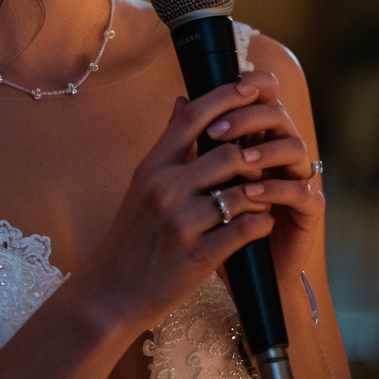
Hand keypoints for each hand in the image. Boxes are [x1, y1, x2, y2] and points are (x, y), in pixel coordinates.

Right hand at [81, 80, 284, 333]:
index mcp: (152, 168)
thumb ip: (168, 144)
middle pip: (226, 152)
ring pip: (242, 191)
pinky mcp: (199, 255)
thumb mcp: (142, 183)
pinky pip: (245, 229)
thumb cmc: (131, 236)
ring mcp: (181, 222)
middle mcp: (165, 189)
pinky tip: (262, 223)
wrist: (112, 291)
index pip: (191, 119)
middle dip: (253, 154)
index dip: (224, 97)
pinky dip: (261, 223)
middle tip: (265, 158)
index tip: (249, 88)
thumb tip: (183, 101)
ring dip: (261, 192)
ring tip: (266, 194)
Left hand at [203, 69, 323, 286]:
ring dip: (266, 151)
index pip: (263, 99)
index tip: (223, 91)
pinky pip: (303, 191)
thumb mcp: (200, 179)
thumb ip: (194, 141)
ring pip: (296, 148)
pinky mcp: (309, 210)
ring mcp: (298, 178)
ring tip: (240, 161)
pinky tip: (254, 195)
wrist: (237, 273)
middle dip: (246, 119)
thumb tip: (180, 100)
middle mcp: (281, 153)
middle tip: (216, 131)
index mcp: (258, 137)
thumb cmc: (215, 220)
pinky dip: (278, 190)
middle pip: (277, 116)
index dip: (250, 87)